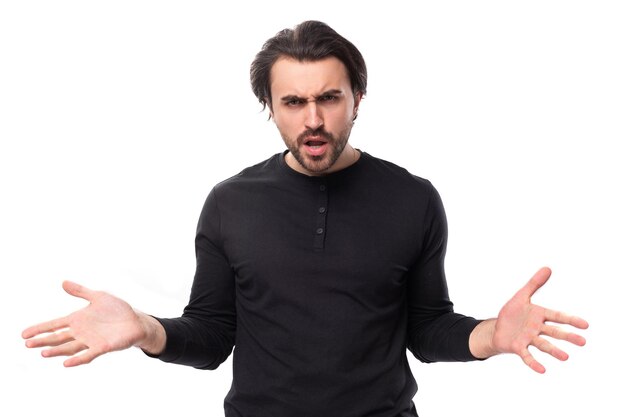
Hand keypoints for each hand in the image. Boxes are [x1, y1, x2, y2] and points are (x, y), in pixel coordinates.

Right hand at [22, 281, 154, 366]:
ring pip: (69, 348)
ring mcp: (90, 340)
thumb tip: (63, 282)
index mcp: (78, 320)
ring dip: (56, 351)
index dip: (40, 329)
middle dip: (43, 340)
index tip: (24, 334)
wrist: (136, 321)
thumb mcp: (98, 296)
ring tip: (43, 352)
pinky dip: (77, 359)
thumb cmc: (117, 310)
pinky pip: (87, 355)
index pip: (54, 325)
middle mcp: (81, 332)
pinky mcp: (102, 347)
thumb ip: (80, 291)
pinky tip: (66, 363)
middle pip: (58, 338)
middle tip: (27, 344)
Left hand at [491, 267, 588, 372]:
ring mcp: (528, 338)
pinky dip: (534, 363)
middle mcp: (536, 328)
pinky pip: (527, 356)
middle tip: (583, 342)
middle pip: (554, 332)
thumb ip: (534, 283)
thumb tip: (548, 268)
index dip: (570, 320)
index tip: (585, 325)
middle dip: (567, 336)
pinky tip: (542, 370)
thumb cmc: (512, 314)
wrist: (496, 328)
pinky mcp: (518, 347)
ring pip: (543, 345)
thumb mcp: (521, 296)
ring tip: (565, 357)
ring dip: (554, 351)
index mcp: (539, 315)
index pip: (557, 316)